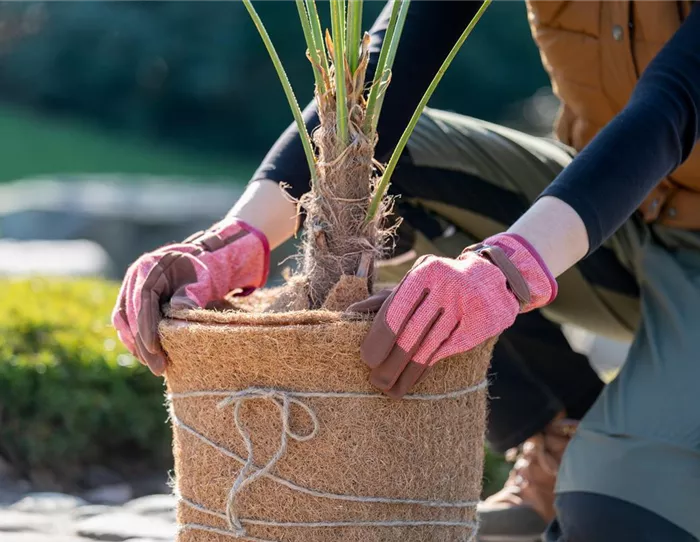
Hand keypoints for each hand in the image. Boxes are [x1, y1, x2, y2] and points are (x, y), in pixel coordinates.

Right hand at [111, 218, 268, 374]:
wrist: (203, 261)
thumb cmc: (204, 271)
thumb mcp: (202, 280)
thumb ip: (191, 293)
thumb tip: (179, 309)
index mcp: (149, 268)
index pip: (142, 301)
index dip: (146, 327)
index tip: (154, 349)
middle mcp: (134, 277)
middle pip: (129, 314)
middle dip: (141, 343)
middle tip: (157, 368)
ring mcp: (131, 288)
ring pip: (123, 321)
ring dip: (135, 345)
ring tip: (153, 366)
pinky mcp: (133, 300)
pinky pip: (127, 322)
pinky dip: (134, 339)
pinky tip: (146, 356)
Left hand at [349, 233, 556, 397]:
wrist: (492, 277)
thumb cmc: (440, 282)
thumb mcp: (415, 280)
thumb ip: (384, 298)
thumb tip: (350, 314)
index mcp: (424, 273)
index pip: (396, 310)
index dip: (380, 338)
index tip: (367, 359)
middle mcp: (445, 287)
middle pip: (411, 333)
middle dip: (391, 361)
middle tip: (376, 380)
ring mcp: (464, 307)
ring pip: (429, 347)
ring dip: (407, 373)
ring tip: (390, 389)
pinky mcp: (477, 326)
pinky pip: (446, 352)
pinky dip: (426, 369)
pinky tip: (412, 381)